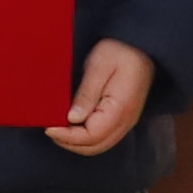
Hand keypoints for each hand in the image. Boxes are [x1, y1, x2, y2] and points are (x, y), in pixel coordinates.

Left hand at [48, 39, 158, 158]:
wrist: (142, 46)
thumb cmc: (120, 50)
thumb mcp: (99, 65)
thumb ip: (87, 93)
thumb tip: (72, 118)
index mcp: (120, 108)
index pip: (91, 136)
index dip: (68, 136)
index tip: (49, 127)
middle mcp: (126, 120)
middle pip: (95, 146)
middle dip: (70, 143)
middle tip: (51, 130)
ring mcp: (126, 121)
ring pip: (99, 145)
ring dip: (77, 142)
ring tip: (59, 129)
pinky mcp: (123, 118)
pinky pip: (104, 137)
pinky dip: (86, 137)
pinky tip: (73, 126)